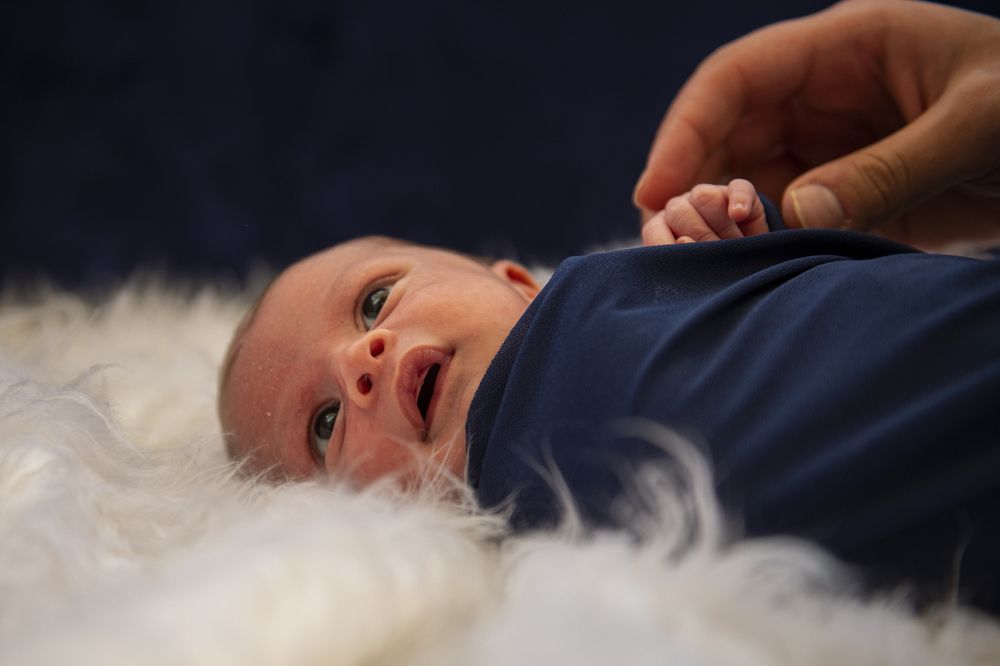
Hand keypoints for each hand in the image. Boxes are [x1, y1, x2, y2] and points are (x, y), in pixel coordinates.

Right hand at [633, 0, 999, 249]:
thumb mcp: (980, 124)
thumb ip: (892, 168)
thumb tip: (796, 214)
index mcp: (848, 46)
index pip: (738, 78)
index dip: (686, 131)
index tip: (654, 191)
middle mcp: (824, 95)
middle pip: (725, 135)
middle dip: (689, 187)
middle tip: (668, 245)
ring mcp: (830, 148)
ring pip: (742, 181)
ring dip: (715, 223)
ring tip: (698, 265)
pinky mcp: (843, 196)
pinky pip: (778, 220)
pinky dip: (755, 246)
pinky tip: (745, 272)